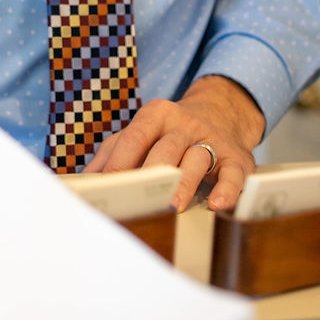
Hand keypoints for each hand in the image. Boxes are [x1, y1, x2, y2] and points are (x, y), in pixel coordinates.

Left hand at [82, 75, 264, 210]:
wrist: (222, 114)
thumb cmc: (171, 134)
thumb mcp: (142, 133)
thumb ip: (112, 153)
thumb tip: (82, 180)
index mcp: (155, 115)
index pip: (133, 137)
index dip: (120, 163)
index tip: (108, 188)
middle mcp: (183, 124)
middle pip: (164, 148)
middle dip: (151, 173)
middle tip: (138, 198)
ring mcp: (211, 139)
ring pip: (196, 158)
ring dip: (184, 182)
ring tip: (173, 205)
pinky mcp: (236, 159)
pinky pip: (232, 174)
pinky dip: (226, 190)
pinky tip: (217, 205)